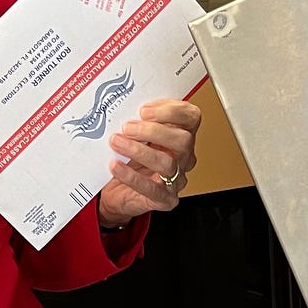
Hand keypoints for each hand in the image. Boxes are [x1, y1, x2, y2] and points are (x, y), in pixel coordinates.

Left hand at [97, 98, 200, 228]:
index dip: (171, 111)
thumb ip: (138, 121)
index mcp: (180, 136)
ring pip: (168, 163)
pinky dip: (131, 176)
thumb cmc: (129, 160)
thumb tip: (126, 108)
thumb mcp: (136, 136)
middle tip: (128, 128)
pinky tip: (116, 166)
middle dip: (154, 131)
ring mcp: (177, 180)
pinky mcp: (165, 200)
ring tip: (117, 143)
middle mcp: (184, 157)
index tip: (144, 110)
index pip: (191, 117)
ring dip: (139, 151)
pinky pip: (152, 189)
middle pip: (183, 140)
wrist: (118, 193)